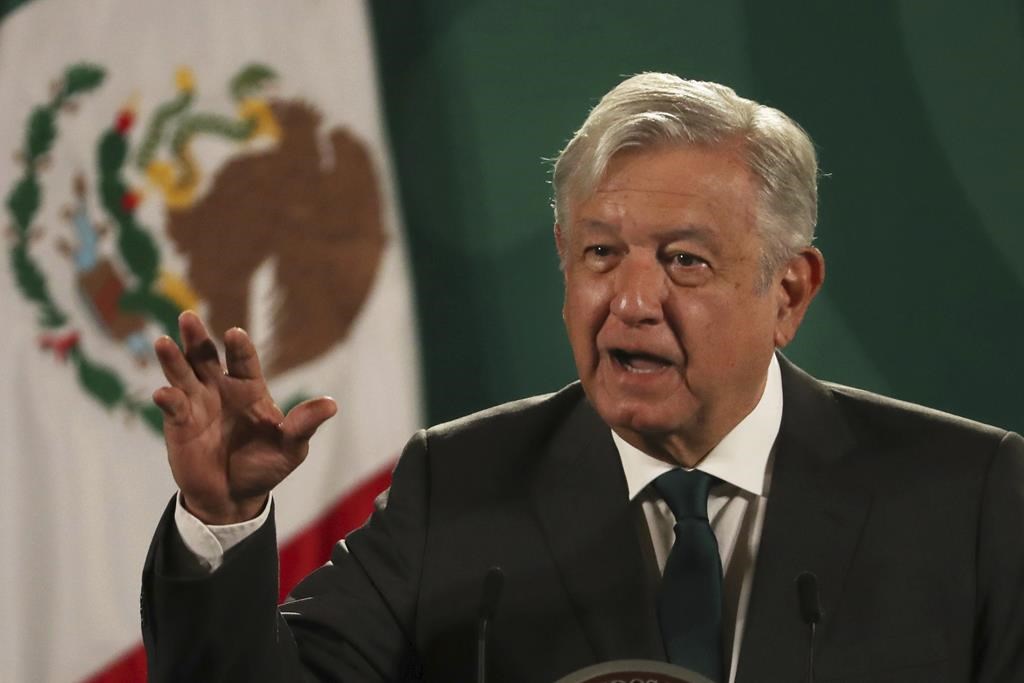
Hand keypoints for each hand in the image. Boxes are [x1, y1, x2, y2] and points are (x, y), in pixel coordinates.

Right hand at [152, 311, 336, 523]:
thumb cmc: (265, 466)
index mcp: (250, 388)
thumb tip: (331, 405)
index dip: (239, 347)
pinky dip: (167, 398)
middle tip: (189, 317)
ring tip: (164, 342)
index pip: (244, 361)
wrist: (234, 497)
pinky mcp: (179, 424)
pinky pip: (172, 406)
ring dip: (173, 358)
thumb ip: (304, 425)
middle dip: (197, 338)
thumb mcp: (290, 448)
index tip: (234, 333)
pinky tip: (164, 393)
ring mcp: (197, 404)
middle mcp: (221, 389)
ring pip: (183, 374)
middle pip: (206, 357)